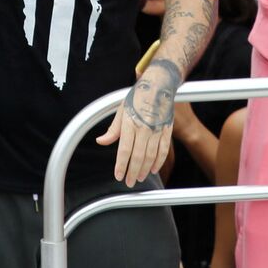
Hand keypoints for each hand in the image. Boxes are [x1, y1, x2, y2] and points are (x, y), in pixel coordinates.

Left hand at [97, 57, 178, 185]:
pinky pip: (163, 150)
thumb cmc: (137, 98)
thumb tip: (101, 141)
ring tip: (139, 177)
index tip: (118, 175)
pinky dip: (158, 162)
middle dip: (132, 172)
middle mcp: (144, 128)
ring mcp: (157, 130)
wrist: (158, 85)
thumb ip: (112, 129)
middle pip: (138, 156)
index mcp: (130, 123)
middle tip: (129, 182)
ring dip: (145, 170)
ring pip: (151, 156)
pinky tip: (154, 169)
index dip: (121, 165)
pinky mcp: (167, 130)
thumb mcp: (120, 110)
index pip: (124, 150)